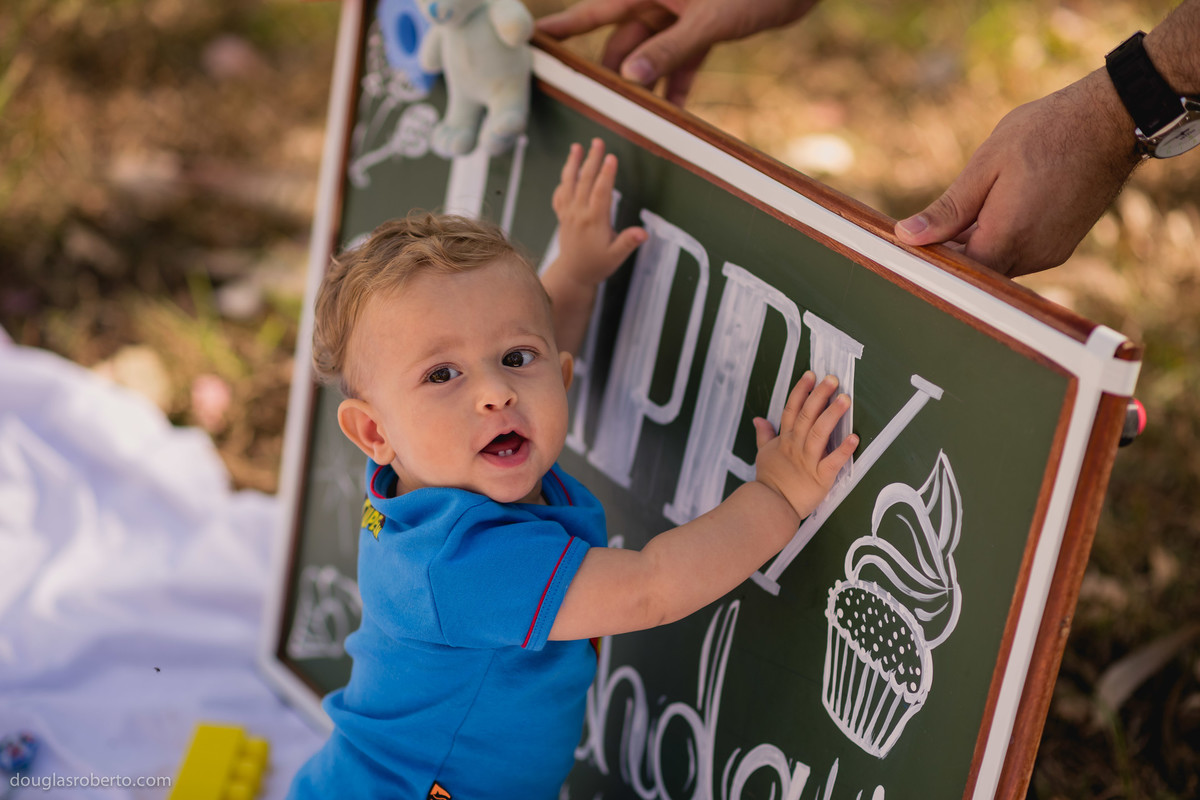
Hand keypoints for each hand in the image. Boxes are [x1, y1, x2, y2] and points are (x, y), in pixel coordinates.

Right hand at [537, 0, 818, 104]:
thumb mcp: (709, 21)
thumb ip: (669, 50)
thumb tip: (631, 78)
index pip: (594, 11)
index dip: (563, 29)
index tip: (534, 43)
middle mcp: (656, 1)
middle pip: (618, 42)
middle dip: (607, 75)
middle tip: (590, 108)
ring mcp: (677, 14)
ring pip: (647, 56)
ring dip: (642, 86)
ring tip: (630, 120)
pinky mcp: (700, 28)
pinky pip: (679, 60)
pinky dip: (675, 84)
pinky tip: (672, 115)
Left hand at [550, 138, 645, 286]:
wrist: (573, 275)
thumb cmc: (597, 265)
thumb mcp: (616, 257)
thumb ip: (628, 242)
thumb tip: (644, 233)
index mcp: (593, 221)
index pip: (601, 193)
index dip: (606, 175)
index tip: (611, 158)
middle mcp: (578, 214)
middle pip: (585, 182)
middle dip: (592, 160)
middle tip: (598, 142)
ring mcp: (568, 213)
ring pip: (569, 184)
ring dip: (573, 164)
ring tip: (577, 147)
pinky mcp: (562, 216)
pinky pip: (560, 194)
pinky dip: (563, 181)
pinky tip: (568, 172)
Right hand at [751, 371, 857, 520]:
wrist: (770, 506)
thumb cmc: (770, 481)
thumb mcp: (764, 453)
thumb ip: (764, 434)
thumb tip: (758, 418)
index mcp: (785, 440)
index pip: (791, 410)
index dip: (801, 391)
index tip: (810, 375)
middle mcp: (796, 446)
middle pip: (807, 416)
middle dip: (819, 396)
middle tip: (832, 379)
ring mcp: (808, 461)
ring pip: (819, 433)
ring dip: (832, 415)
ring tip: (845, 399)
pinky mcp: (820, 477)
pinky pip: (833, 461)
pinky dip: (844, 450)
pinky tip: (854, 437)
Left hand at [893, 69, 1142, 277]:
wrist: (1111, 120)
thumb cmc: (1045, 133)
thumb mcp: (985, 166)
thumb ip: (947, 210)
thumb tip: (908, 236)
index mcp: (1008, 237)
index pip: (958, 272)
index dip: (932, 263)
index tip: (911, 246)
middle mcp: (1032, 255)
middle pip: (977, 272)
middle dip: (950, 254)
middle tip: (927, 227)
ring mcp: (1050, 254)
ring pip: (997, 264)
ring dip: (975, 247)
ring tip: (963, 212)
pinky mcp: (1060, 247)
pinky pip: (1018, 255)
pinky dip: (999, 241)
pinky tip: (992, 212)